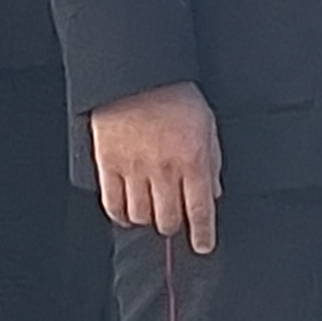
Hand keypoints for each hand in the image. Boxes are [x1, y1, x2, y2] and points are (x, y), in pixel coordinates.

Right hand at [93, 82, 223, 251]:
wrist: (137, 74)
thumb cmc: (174, 95)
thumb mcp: (207, 125)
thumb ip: (212, 162)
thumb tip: (213, 193)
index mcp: (193, 159)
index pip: (201, 211)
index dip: (203, 235)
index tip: (203, 246)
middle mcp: (164, 169)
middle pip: (169, 220)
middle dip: (174, 225)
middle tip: (174, 219)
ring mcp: (134, 169)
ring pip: (140, 217)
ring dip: (148, 219)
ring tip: (151, 211)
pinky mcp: (108, 165)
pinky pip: (112, 204)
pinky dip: (120, 214)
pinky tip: (127, 212)